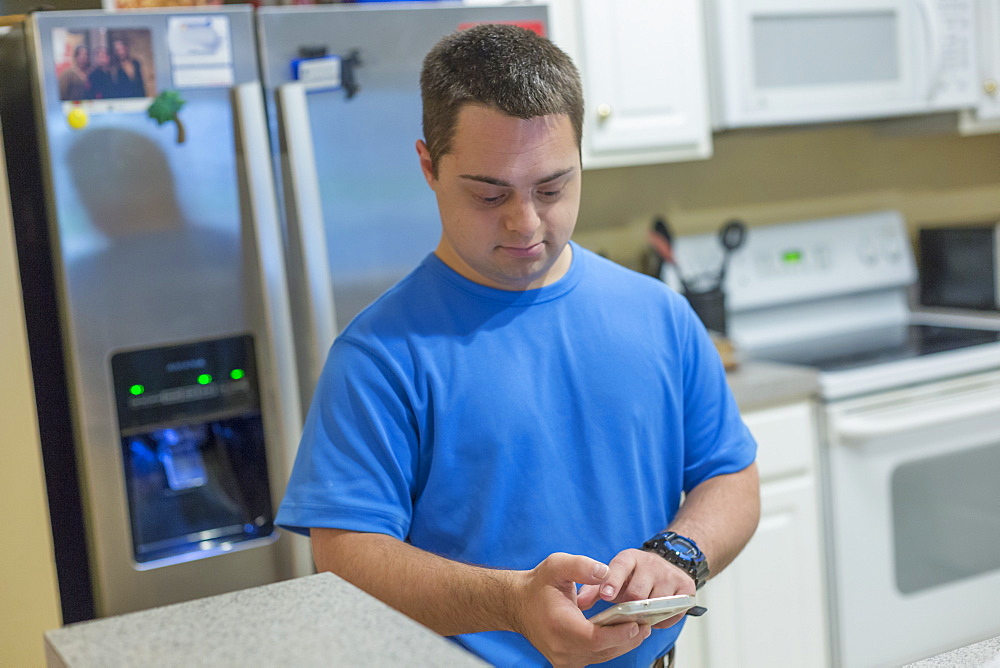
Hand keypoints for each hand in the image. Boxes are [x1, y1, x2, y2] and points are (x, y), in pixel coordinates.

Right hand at [510, 552, 652, 666]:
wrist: (517, 603)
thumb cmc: (538, 586)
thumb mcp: (557, 565)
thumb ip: (582, 566)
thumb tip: (605, 572)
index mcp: (559, 625)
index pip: (596, 639)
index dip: (619, 634)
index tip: (636, 623)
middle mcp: (561, 648)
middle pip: (603, 651)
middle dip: (627, 638)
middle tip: (645, 623)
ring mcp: (563, 658)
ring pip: (602, 657)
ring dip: (622, 644)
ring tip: (639, 627)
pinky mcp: (566, 661)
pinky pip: (595, 658)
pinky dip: (610, 647)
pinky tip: (621, 634)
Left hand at [576, 548, 695, 629]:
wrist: (667, 566)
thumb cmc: (634, 576)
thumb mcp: (614, 576)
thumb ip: (594, 589)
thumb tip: (579, 603)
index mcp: (630, 558)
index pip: (619, 568)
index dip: (612, 582)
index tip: (605, 596)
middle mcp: (651, 563)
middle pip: (638, 592)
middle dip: (630, 606)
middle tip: (626, 612)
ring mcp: (670, 575)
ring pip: (656, 603)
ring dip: (647, 613)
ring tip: (640, 614)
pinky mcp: (686, 588)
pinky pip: (673, 612)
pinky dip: (664, 619)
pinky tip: (656, 616)